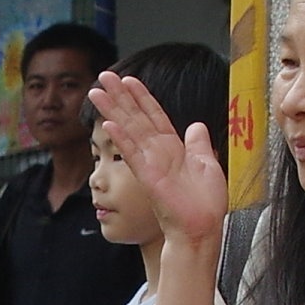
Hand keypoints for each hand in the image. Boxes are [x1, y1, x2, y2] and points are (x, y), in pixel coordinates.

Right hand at [89, 73, 229, 249]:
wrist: (201, 229)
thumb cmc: (205, 204)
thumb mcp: (207, 165)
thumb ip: (199, 144)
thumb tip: (196, 125)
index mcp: (173, 148)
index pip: (154, 115)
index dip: (141, 96)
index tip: (129, 80)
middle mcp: (158, 152)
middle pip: (135, 117)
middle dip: (120, 95)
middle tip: (104, 76)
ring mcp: (150, 163)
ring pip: (129, 129)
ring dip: (113, 109)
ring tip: (96, 92)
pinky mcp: (147, 176)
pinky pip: (132, 153)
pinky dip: (121, 138)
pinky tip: (109, 123)